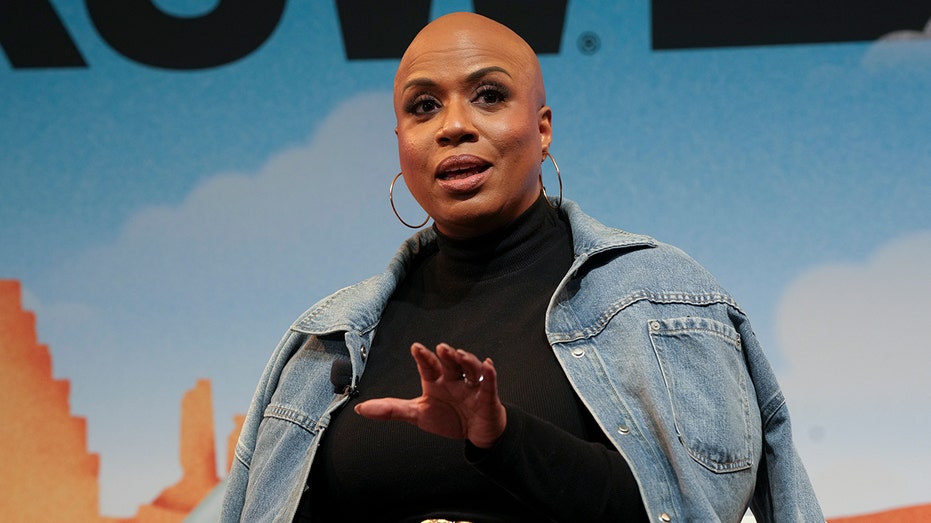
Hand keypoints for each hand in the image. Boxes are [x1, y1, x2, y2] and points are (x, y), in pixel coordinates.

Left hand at [354, 342, 506, 448]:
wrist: (476, 434)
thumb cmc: (448, 418)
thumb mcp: (417, 415)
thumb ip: (391, 410)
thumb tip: (360, 409)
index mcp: (436, 381)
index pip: (429, 366)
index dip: (423, 357)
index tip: (416, 348)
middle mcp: (453, 379)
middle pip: (450, 363)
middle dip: (446, 355)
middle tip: (441, 348)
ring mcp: (471, 386)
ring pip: (469, 369)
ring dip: (466, 360)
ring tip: (460, 355)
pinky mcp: (487, 396)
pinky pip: (488, 383)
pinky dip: (488, 375)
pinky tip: (487, 365)